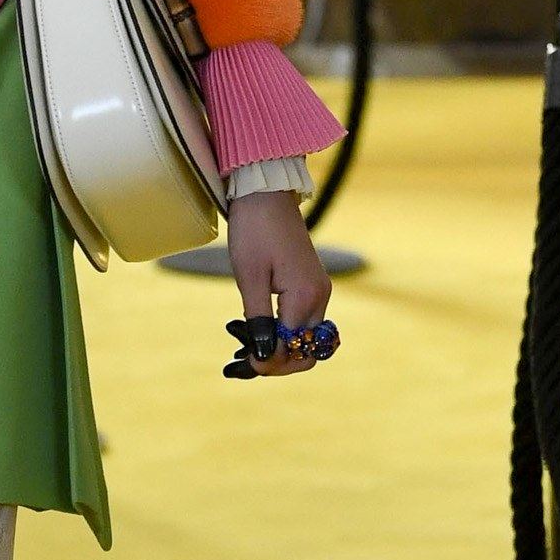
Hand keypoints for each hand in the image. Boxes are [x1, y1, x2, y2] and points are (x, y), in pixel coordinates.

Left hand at [225, 189, 331, 378]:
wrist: (265, 194)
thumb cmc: (254, 230)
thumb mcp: (249, 277)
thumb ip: (257, 319)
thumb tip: (264, 356)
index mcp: (305, 295)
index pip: (292, 347)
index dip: (268, 362)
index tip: (240, 365)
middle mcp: (319, 296)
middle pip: (307, 350)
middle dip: (278, 362)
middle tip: (243, 362)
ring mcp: (319, 290)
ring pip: (306, 338)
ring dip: (280, 349)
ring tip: (245, 348)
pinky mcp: (312, 285)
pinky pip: (302, 321)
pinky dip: (283, 333)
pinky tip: (256, 331)